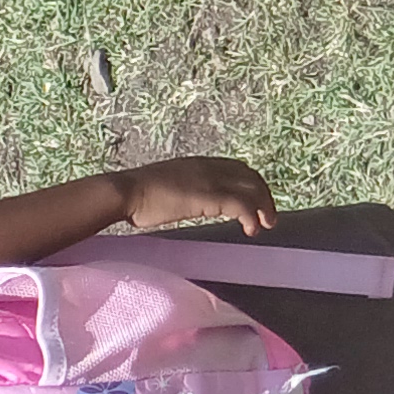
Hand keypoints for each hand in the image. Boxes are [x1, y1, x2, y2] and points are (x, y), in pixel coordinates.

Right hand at [115, 157, 277, 234]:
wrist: (126, 192)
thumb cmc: (135, 194)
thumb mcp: (164, 185)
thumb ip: (180, 189)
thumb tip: (181, 201)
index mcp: (198, 163)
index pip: (235, 168)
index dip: (249, 183)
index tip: (253, 200)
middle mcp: (209, 168)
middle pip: (250, 177)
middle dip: (263, 195)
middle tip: (267, 216)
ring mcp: (211, 181)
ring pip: (252, 189)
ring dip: (264, 207)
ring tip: (265, 225)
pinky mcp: (210, 197)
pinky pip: (242, 205)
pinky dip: (251, 217)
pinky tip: (251, 230)